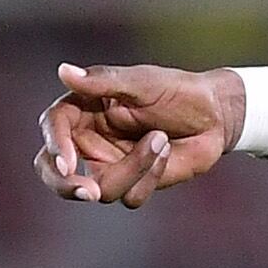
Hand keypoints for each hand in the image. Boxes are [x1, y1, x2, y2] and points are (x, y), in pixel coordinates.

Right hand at [41, 62, 236, 208]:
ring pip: (101, 188)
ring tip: (161, 138)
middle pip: (56, 173)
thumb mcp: (141, 82)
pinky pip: (131, 196)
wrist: (214, 115)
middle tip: (88, 193)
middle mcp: (88, 140)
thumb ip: (103, 81)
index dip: (56, 145)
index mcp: (82, 110)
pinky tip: (166, 151)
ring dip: (134, 168)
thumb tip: (64, 71)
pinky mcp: (132, 183)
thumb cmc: (175, 90)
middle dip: (66, 186)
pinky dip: (150, 175)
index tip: (68, 164)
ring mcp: (109, 165)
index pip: (54, 127)